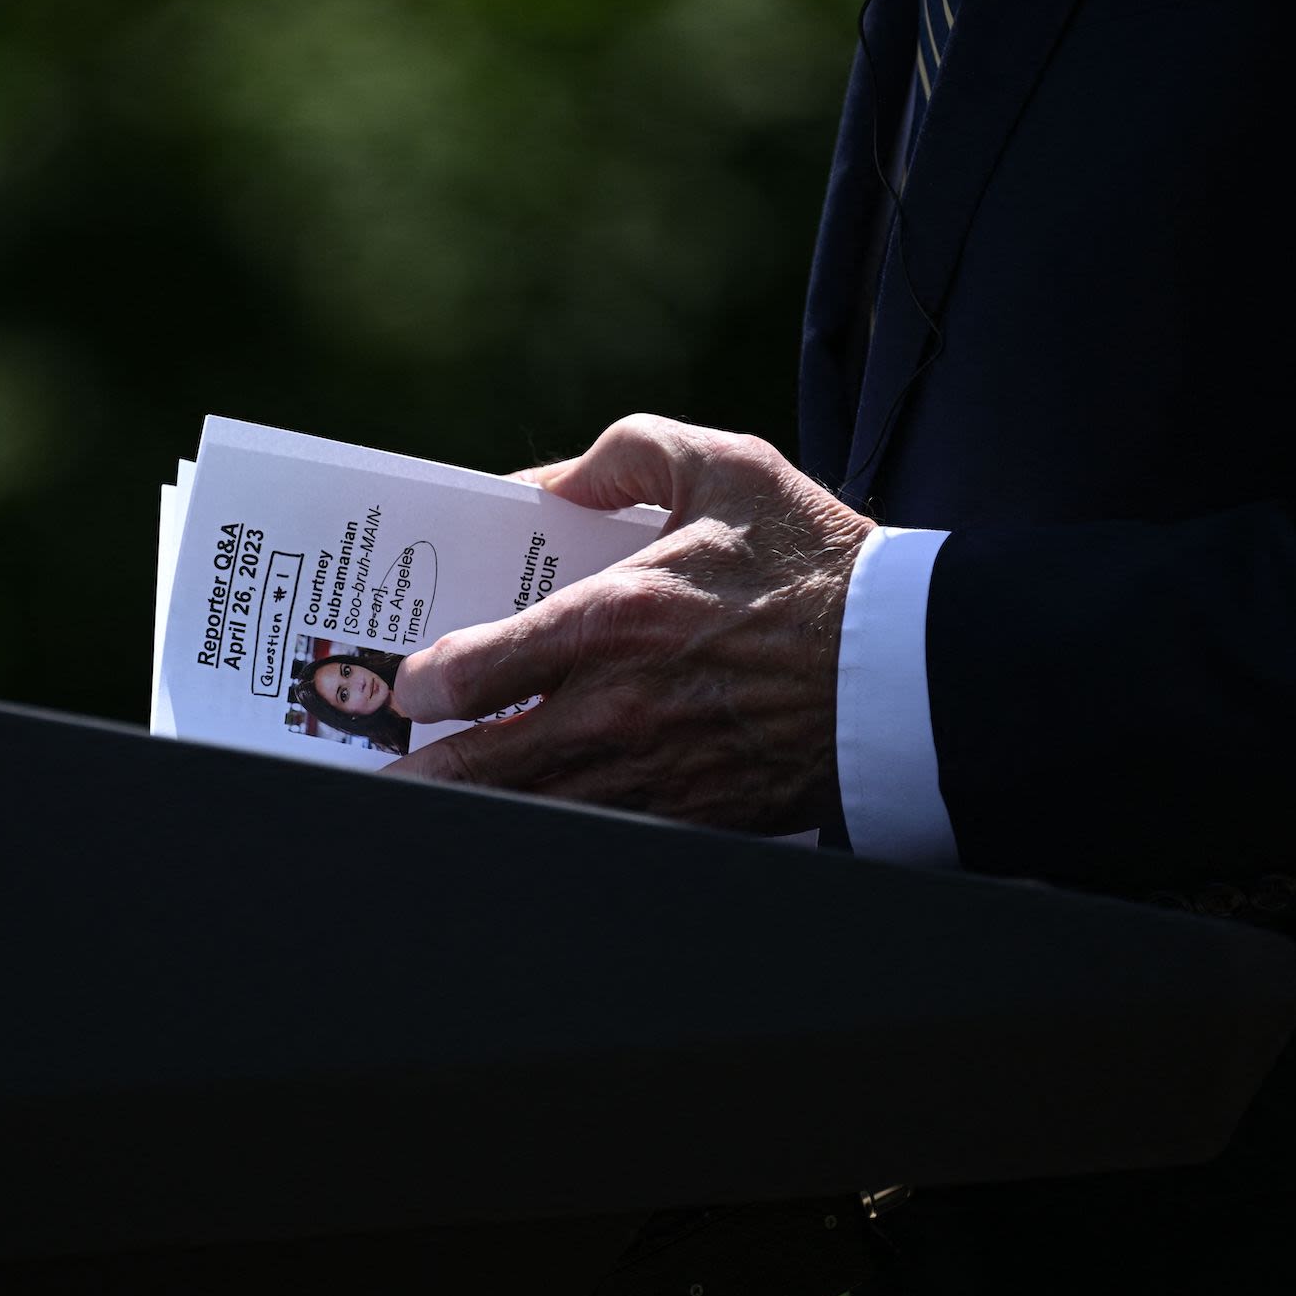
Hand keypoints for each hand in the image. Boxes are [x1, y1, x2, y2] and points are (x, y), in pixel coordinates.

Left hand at [387, 414, 872, 834]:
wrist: (913, 667)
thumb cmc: (818, 565)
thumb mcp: (726, 468)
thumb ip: (627, 454)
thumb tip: (549, 482)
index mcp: (615, 620)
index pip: (476, 672)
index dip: (424, 686)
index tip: (410, 686)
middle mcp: (618, 710)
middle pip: (482, 767)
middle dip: (418, 774)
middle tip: (382, 773)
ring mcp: (654, 776)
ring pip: (529, 816)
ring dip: (472, 816)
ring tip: (433, 813)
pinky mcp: (694, 819)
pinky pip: (599, 840)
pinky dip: (553, 838)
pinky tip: (530, 829)